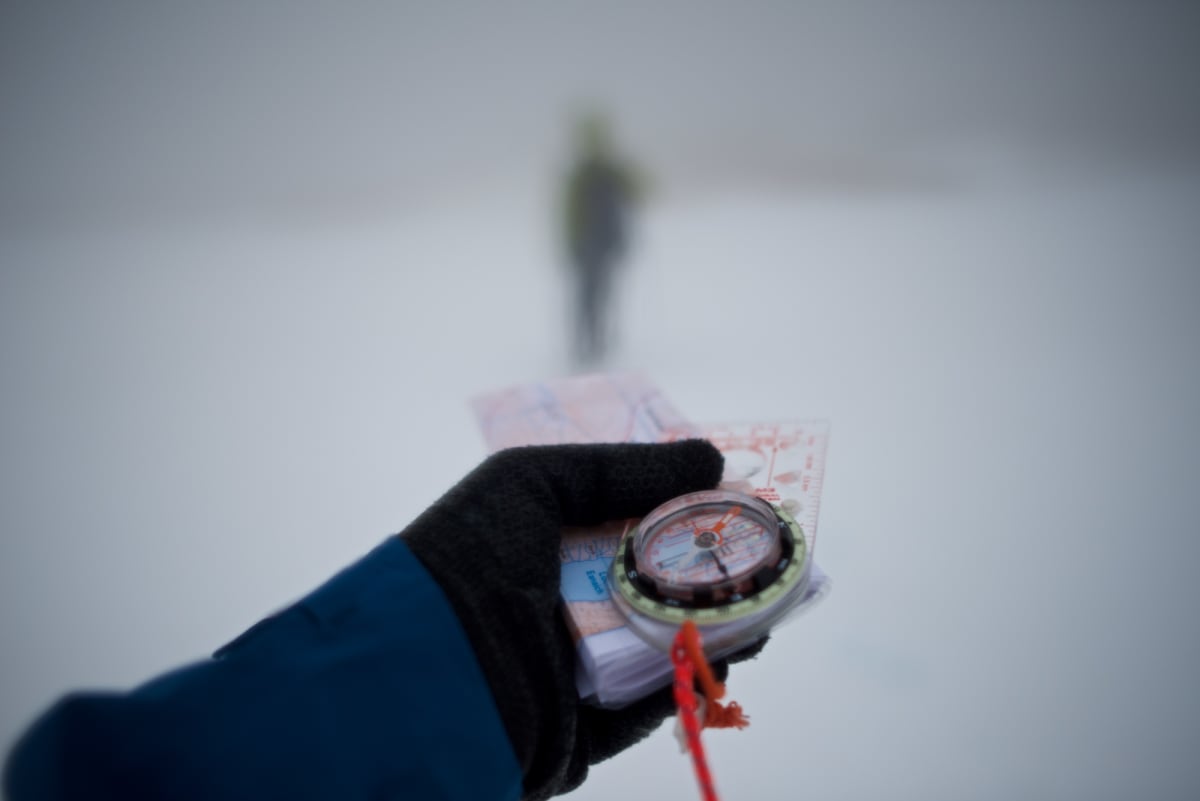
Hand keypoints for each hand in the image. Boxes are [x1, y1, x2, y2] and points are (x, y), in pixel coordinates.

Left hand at [402, 441, 763, 799]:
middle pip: (649, 584)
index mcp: (535, 546)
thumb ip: (622, 467)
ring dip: (713, 621)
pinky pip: (650, 701)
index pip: (618, 521)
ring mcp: (569, 669)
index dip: (674, 508)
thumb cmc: (470, 558)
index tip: (732, 496)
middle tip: (765, 549)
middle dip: (707, 567)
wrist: (431, 668)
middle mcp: (553, 604)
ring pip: (659, 644)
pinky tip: (739, 645)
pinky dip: (693, 676)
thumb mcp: (533, 480)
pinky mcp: (584, 729)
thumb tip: (712, 458)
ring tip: (768, 593)